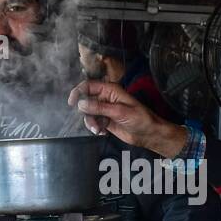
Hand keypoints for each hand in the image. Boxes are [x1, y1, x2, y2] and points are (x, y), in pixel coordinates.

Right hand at [68, 79, 188, 157]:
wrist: (148, 134)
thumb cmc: (139, 118)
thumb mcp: (119, 111)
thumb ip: (99, 107)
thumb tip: (81, 104)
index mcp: (110, 90)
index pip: (89, 86)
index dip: (78, 92)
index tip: (72, 103)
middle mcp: (106, 98)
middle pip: (86, 101)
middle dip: (85, 112)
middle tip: (92, 122)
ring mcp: (105, 110)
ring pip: (88, 113)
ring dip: (90, 122)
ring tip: (98, 130)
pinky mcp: (106, 121)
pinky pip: (93, 122)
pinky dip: (95, 128)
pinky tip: (102, 132)